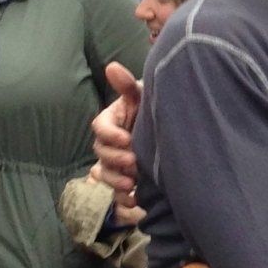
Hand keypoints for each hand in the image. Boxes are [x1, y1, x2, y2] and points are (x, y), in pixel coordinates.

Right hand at [92, 62, 142, 203]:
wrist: (167, 126)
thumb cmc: (151, 108)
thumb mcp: (141, 96)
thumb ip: (127, 86)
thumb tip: (111, 66)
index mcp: (110, 122)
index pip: (100, 128)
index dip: (111, 135)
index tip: (127, 139)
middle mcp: (109, 144)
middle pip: (101, 154)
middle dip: (115, 159)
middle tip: (133, 161)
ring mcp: (115, 163)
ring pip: (105, 175)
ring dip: (115, 181)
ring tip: (131, 183)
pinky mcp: (124, 179)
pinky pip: (117, 193)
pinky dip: (123, 199)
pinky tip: (134, 201)